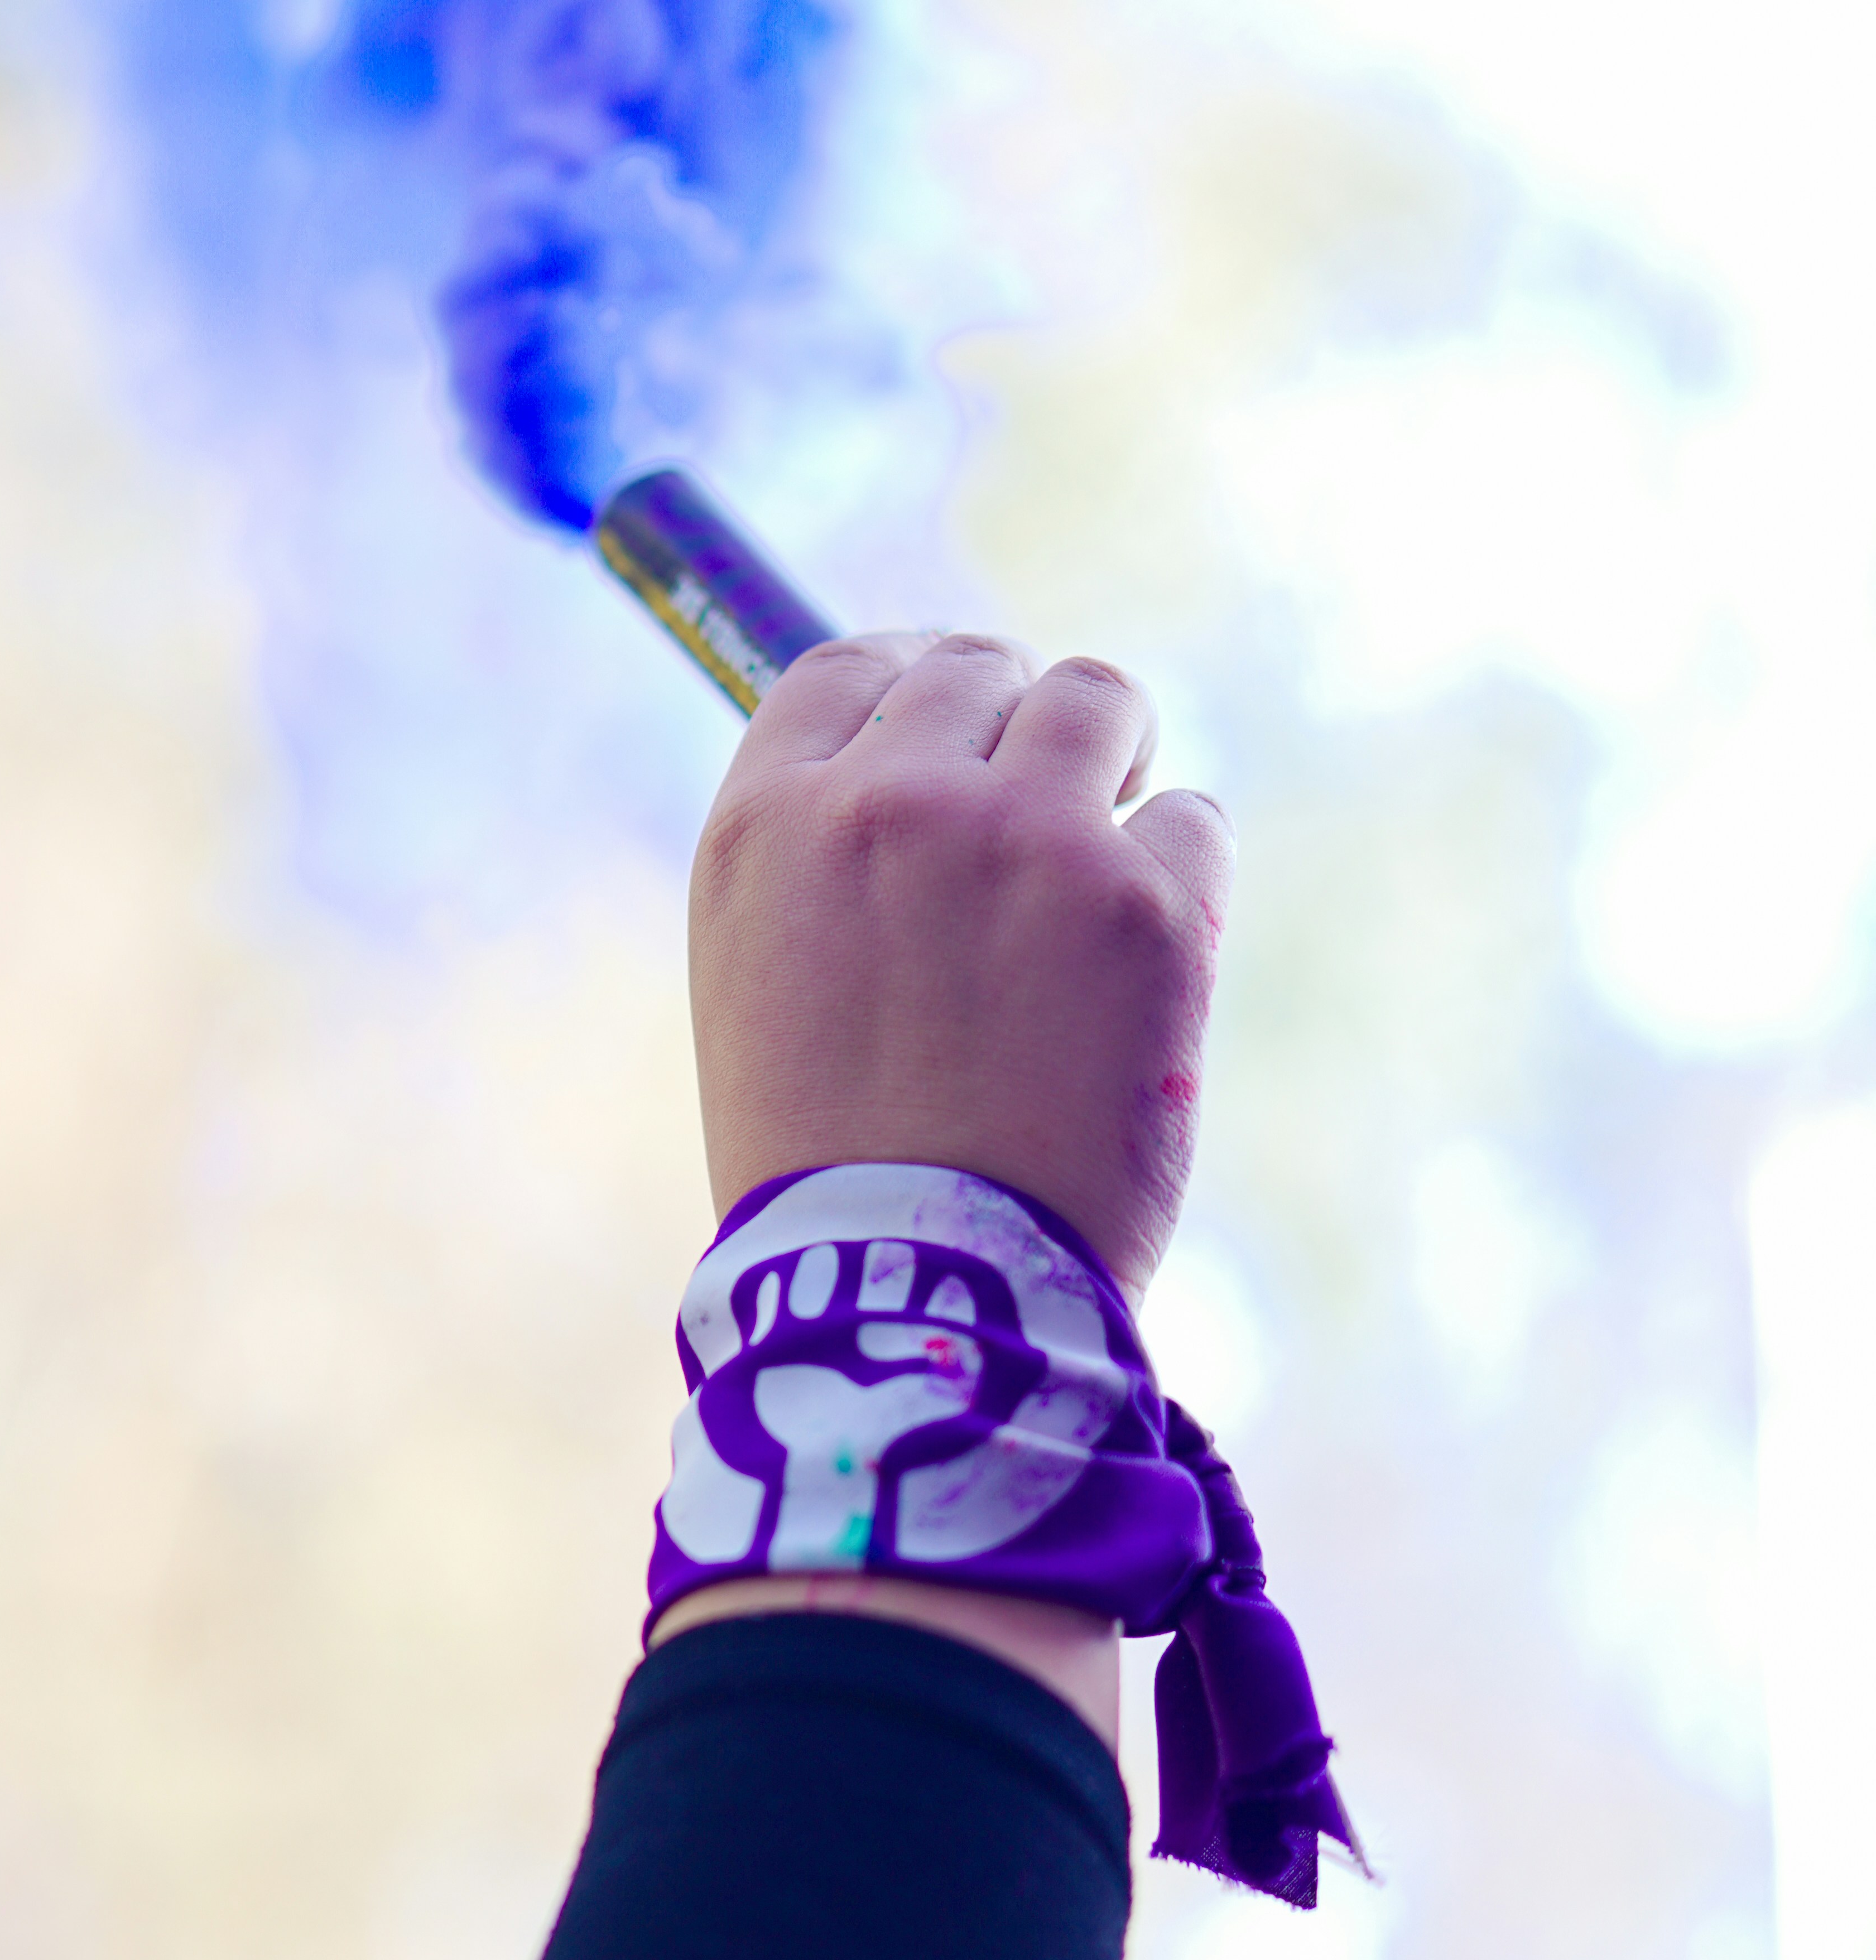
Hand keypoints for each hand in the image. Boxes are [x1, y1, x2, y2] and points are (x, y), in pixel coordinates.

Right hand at [686, 631, 1232, 1295]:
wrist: (915, 1294)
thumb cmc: (833, 1156)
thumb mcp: (767, 974)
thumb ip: (826, 850)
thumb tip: (925, 748)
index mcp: (767, 823)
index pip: (851, 665)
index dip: (914, 685)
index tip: (956, 724)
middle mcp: (889, 805)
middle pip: (978, 667)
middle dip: (1016, 723)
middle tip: (1040, 809)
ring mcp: (1025, 842)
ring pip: (1099, 702)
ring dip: (1109, 761)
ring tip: (1101, 860)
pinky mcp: (1146, 905)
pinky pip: (1192, 820)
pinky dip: (1176, 877)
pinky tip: (1139, 969)